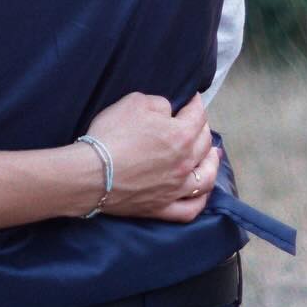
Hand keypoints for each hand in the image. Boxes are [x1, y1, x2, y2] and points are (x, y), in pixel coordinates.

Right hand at [84, 92, 218, 222]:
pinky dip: (200, 200)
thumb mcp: (134, 102)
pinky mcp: (164, 208)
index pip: (197, 115)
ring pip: (206, 178)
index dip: (195, 103)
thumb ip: (159, 103)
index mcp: (181, 135)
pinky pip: (191, 208)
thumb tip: (169, 112)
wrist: (94, 173)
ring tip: (212, 156)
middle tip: (198, 122)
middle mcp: (185, 163)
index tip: (192, 98)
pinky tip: (201, 193)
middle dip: (203, 128)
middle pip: (204, 144)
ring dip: (212, 164)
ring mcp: (177, 189)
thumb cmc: (113, 134)